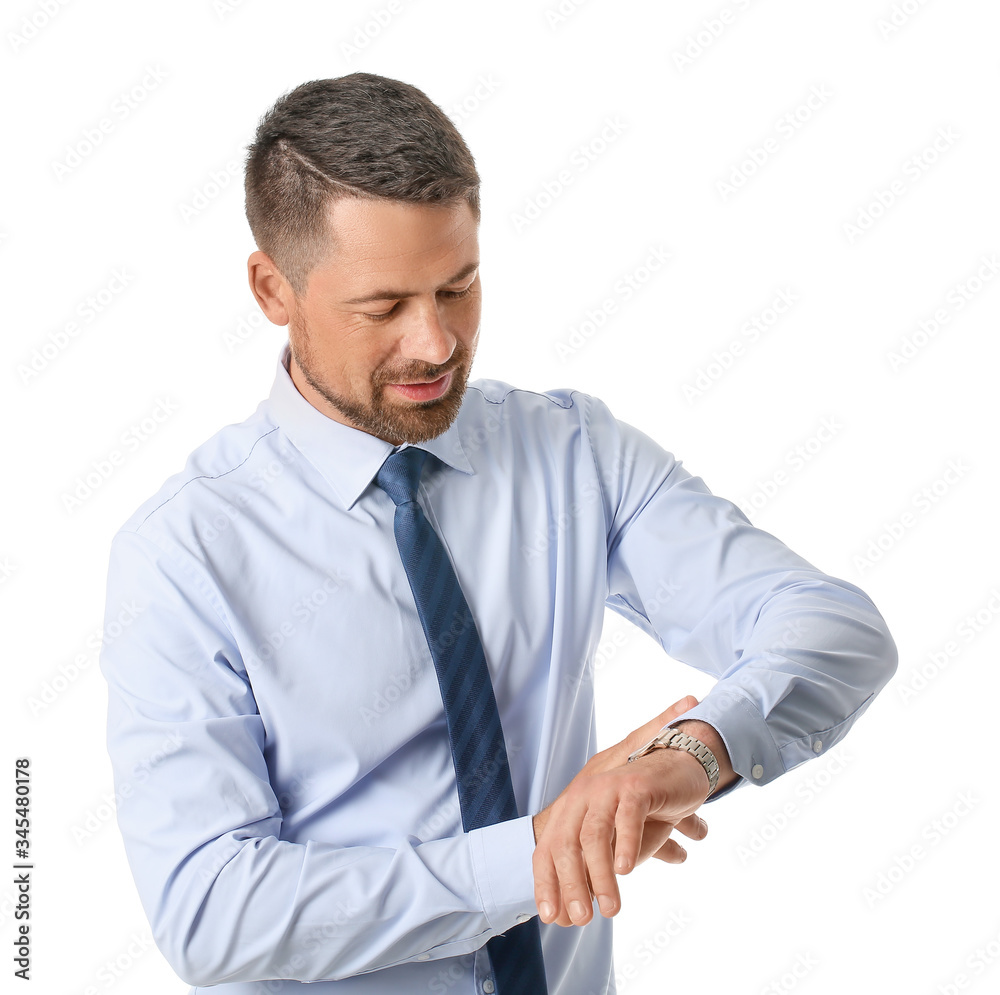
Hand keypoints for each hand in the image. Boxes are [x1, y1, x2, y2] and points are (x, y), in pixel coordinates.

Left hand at [531, 695, 710, 926]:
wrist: (676, 766)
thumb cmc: (641, 810)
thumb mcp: (611, 844)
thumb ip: (592, 873)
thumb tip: (571, 917)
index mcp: (570, 809)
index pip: (546, 849)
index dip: (546, 884)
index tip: (551, 918)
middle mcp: (582, 796)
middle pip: (566, 844)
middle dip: (571, 885)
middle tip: (583, 919)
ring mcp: (608, 788)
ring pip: (594, 835)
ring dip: (600, 875)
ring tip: (611, 907)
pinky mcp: (636, 785)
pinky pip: (627, 816)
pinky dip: (626, 844)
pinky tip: (627, 869)